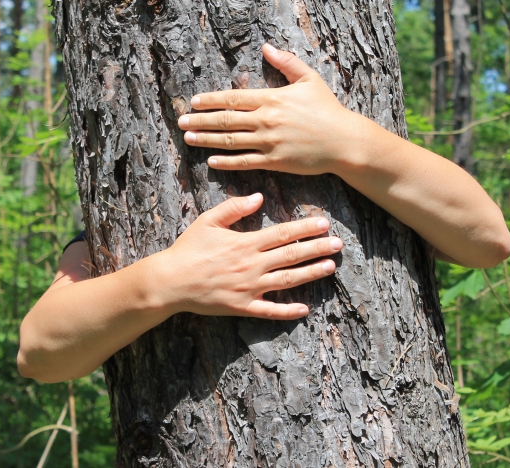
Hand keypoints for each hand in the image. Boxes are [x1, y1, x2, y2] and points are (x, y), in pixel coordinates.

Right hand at [151, 193, 341, 319]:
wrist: (170, 282)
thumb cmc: (188, 249)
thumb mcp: (207, 221)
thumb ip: (233, 208)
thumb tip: (258, 197)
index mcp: (245, 243)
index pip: (282, 233)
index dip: (305, 228)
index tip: (323, 224)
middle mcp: (251, 265)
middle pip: (291, 256)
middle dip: (317, 249)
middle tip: (339, 244)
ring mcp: (249, 288)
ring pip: (287, 281)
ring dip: (311, 273)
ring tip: (330, 267)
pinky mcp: (242, 307)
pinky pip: (269, 311)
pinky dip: (288, 311)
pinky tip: (305, 309)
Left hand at [178, 43, 362, 175]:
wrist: (344, 141)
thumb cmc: (327, 109)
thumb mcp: (309, 79)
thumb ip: (286, 62)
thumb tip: (266, 48)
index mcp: (271, 98)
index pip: (233, 98)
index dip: (210, 100)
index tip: (193, 102)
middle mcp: (266, 120)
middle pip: (225, 120)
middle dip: (200, 120)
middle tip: (181, 122)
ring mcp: (269, 142)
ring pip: (230, 141)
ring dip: (206, 140)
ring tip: (189, 139)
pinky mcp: (275, 161)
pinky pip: (245, 162)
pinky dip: (226, 162)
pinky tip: (211, 161)